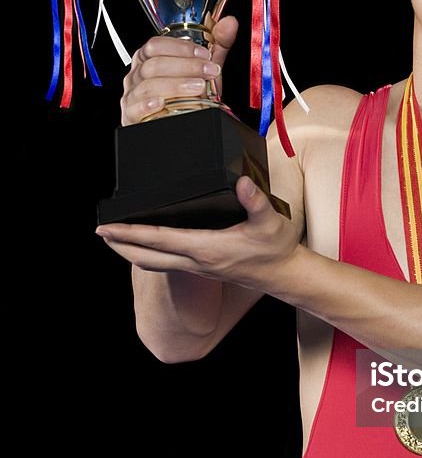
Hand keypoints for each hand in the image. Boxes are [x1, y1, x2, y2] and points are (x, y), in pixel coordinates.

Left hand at [96, 176, 301, 291]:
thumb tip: (242, 182)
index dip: (131, 233)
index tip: (107, 227)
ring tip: (114, 239)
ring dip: (131, 252)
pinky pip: (165, 262)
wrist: (284, 274)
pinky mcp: (202, 268)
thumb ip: (256, 201)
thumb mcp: (271, 222)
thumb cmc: (276, 249)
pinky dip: (148, 253)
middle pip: (146, 257)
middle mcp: (197, 260)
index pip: (159, 240)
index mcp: (207, 248)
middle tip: (100, 232)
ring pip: (153, 263)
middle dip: (121, 245)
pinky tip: (146, 244)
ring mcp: (197, 267)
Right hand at [120, 15, 238, 125]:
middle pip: (154, 65)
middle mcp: (138, 75)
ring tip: (199, 88)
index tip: (204, 54)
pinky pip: (135, 108)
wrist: (184, 123)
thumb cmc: (188, 95)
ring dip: (176, 85)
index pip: (155, 45)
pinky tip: (162, 103)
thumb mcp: (204, 70)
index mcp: (149, 59)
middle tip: (208, 72)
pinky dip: (148, 104)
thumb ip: (217, 46)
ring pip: (148, 85)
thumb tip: (229, 23)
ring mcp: (133, 96)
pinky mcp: (131, 117)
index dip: (180, 48)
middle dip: (185, 67)